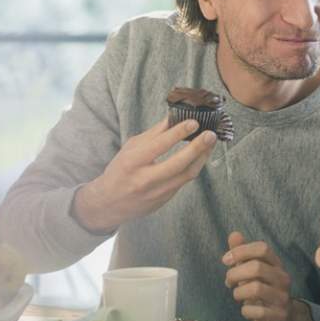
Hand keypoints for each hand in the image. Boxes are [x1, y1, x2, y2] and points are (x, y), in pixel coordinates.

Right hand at [73, 117, 215, 232]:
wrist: (109, 204)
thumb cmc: (120, 170)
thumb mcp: (131, 148)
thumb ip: (154, 134)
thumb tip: (174, 116)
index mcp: (132, 162)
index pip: (159, 145)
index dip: (178, 133)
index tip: (194, 122)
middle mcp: (145, 179)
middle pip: (178, 163)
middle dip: (197, 148)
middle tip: (210, 134)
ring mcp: (156, 193)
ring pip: (186, 175)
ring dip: (201, 157)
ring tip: (210, 143)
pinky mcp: (165, 200)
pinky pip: (184, 181)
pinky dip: (194, 166)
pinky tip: (201, 155)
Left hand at [223, 232, 311, 320]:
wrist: (283, 319)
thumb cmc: (264, 291)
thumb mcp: (254, 272)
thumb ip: (244, 254)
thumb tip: (234, 234)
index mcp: (276, 264)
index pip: (262, 248)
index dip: (241, 251)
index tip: (226, 260)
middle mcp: (282, 278)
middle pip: (257, 267)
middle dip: (235, 273)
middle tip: (228, 281)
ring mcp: (282, 298)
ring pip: (255, 289)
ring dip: (238, 292)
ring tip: (237, 295)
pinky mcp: (279, 316)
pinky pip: (257, 311)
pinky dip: (246, 311)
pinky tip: (246, 310)